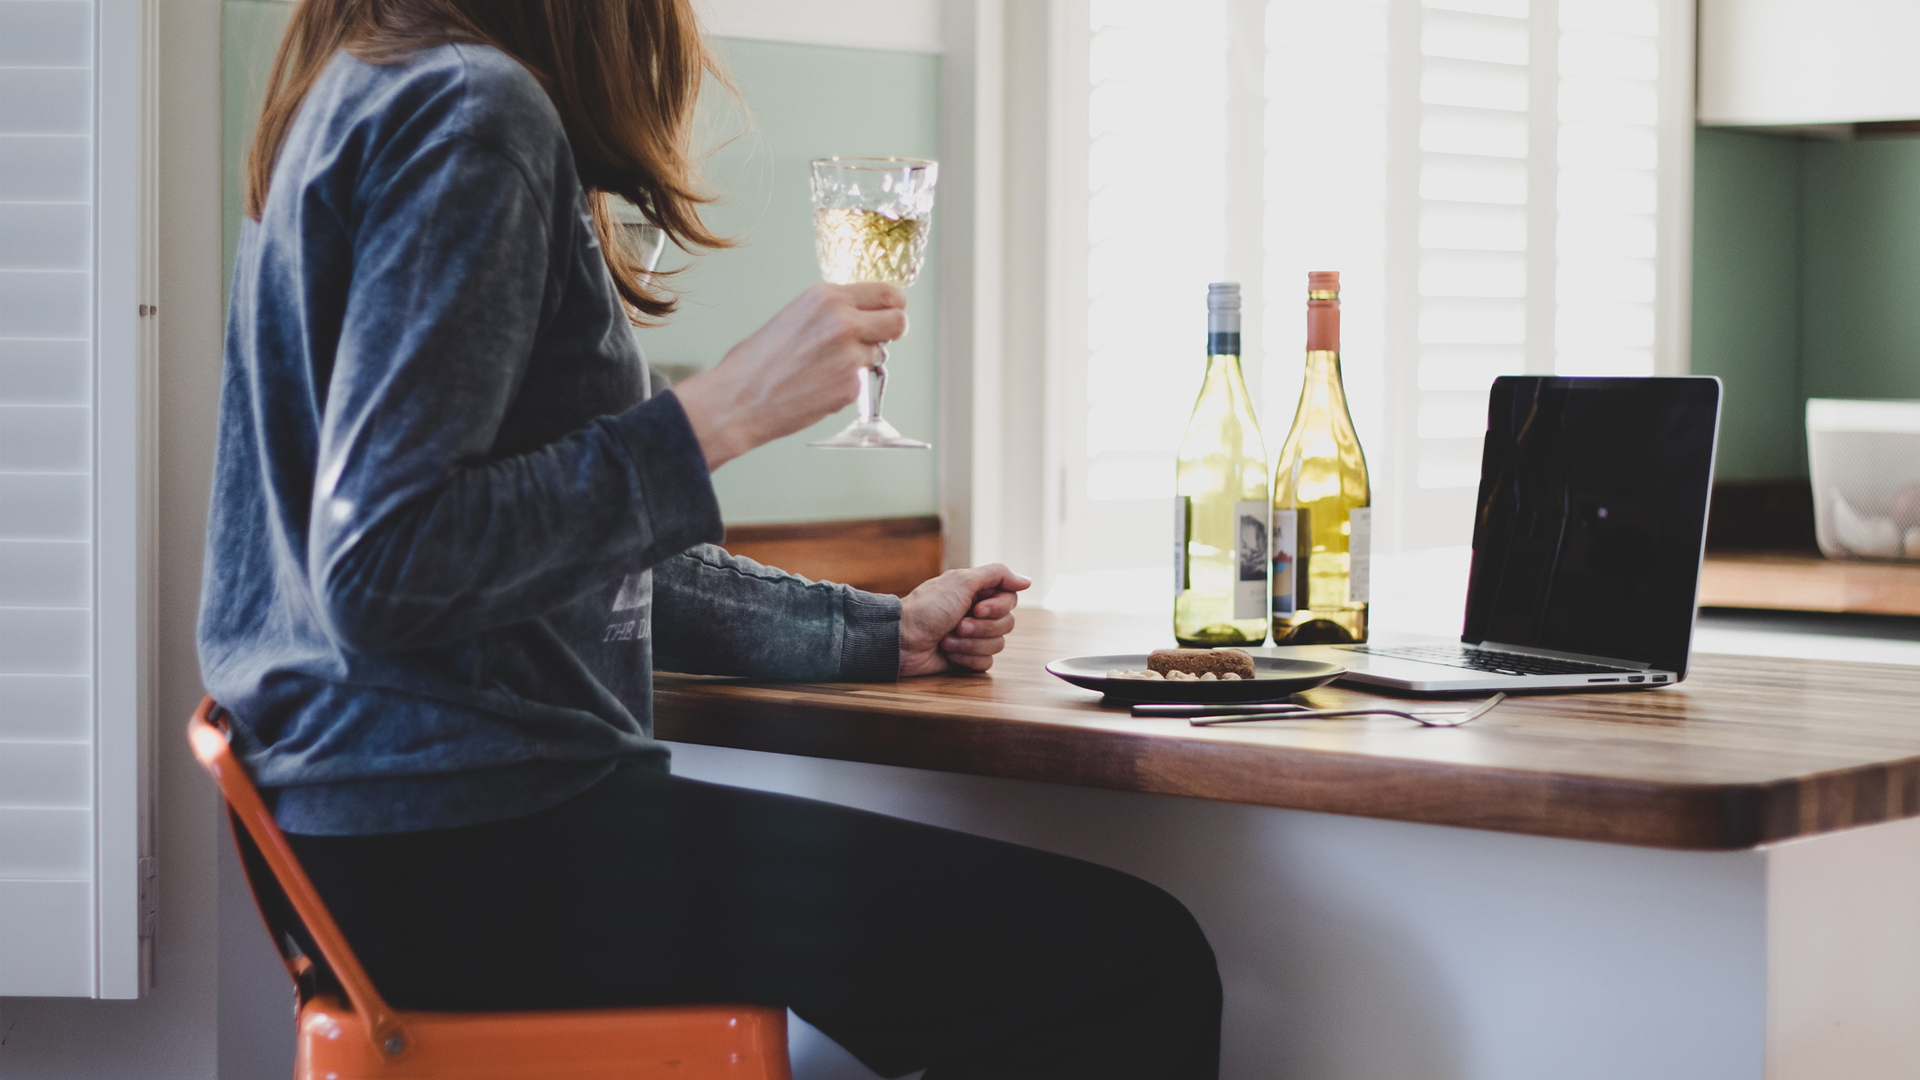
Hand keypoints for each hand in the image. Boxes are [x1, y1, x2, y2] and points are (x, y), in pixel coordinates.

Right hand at [673, 283, 907, 469]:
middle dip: (891, 331)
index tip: (889, 312)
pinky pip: (862, 381)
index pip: (887, 292)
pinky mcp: (850, 387)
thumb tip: (859, 317)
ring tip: (827, 367)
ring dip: (863, 360)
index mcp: (828, 298)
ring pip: (880, 354)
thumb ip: (831, 312)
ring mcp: (850, 357)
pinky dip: (847, 385)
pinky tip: (818, 386)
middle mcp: (844, 322)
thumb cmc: (756, 361)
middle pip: (898, 321)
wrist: (738, 400)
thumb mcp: (795, 316)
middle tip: (875, 340)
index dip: (892, 305)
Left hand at [898, 564, 1032, 676]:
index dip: (997, 607)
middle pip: (1008, 623)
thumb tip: (1026, 581)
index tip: (976, 607)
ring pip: (998, 645)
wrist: (902, 641)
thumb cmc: (927, 609)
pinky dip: (966, 658)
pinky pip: (986, 662)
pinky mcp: (967, 658)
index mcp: (976, 592)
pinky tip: (948, 653)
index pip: (1010, 599)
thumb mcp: (961, 581)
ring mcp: (973, 637)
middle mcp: (977, 613)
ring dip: (970, 643)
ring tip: (947, 639)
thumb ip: (997, 575)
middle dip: (981, 627)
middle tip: (957, 624)